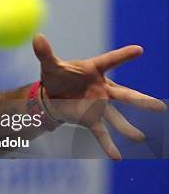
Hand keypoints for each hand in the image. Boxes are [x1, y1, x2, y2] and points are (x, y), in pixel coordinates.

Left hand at [33, 34, 166, 159]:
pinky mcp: (91, 118)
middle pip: (124, 94)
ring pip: (117, 117)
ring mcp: (99, 105)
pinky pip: (101, 132)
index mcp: (94, 70)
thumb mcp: (50, 64)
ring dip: (127, 128)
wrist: (52, 94)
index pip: (111, 61)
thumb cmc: (57, 75)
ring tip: (141, 137)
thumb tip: (37, 37)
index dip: (123, 55)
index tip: (139, 50)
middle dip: (141, 101)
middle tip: (159, 106)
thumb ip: (45, 52)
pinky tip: (116, 156)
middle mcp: (102, 88)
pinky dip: (108, 145)